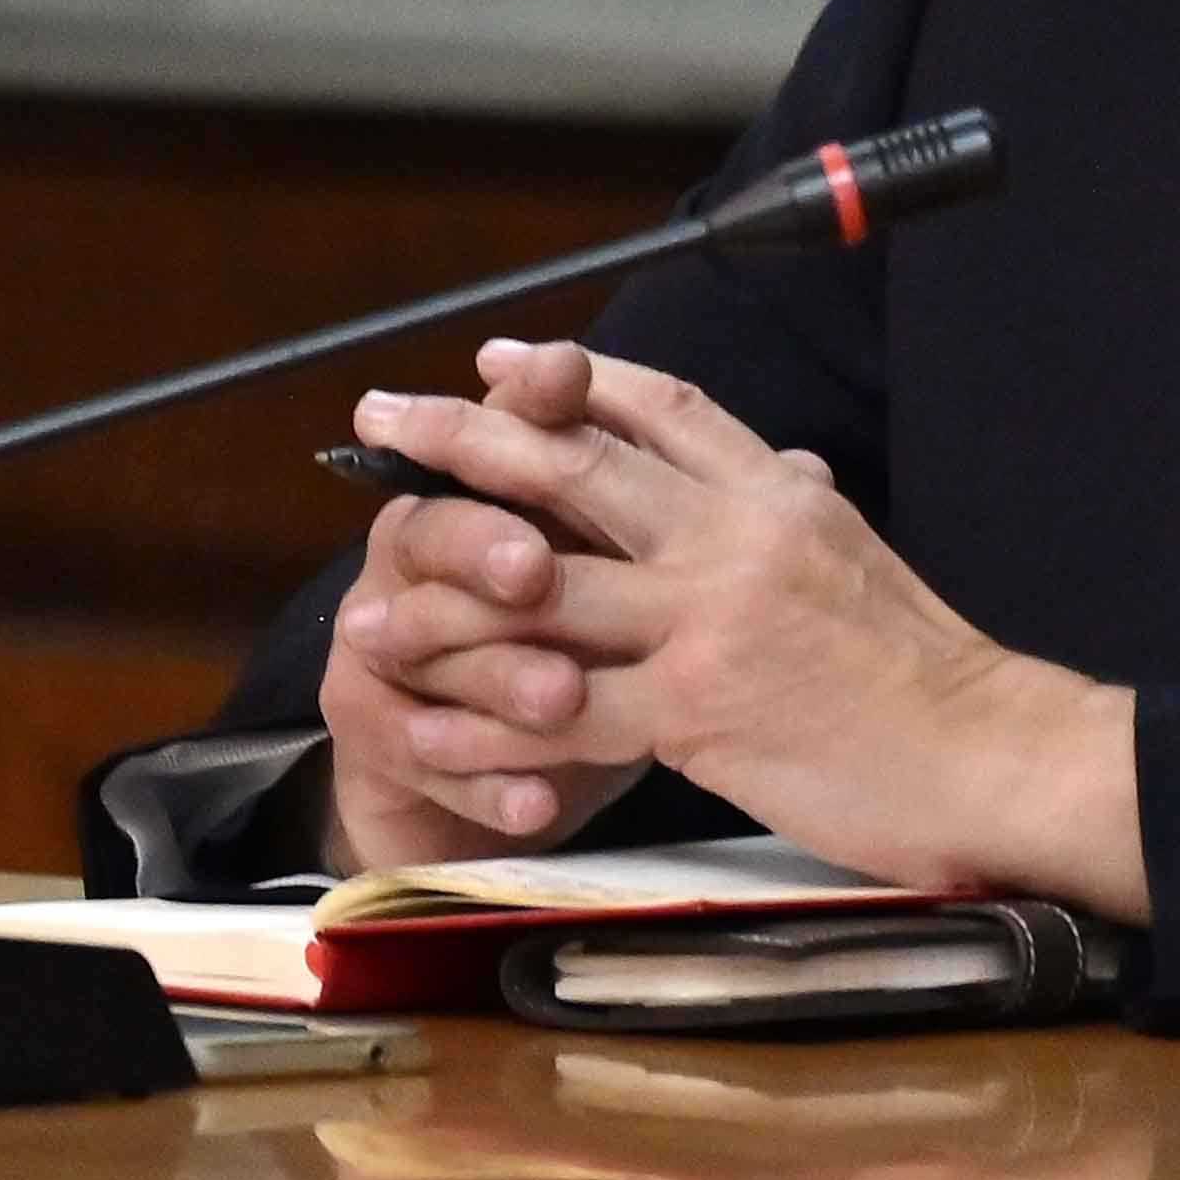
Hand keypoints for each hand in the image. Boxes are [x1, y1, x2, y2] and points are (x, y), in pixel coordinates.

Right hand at [319, 338, 654, 871]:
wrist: (493, 780)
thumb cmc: (590, 665)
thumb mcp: (646, 587)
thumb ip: (699, 519)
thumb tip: (804, 465)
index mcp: (501, 498)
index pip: (508, 431)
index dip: (531, 396)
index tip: (564, 370)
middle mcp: (432, 550)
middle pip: (440, 524)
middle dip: (488, 542)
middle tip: (535, 569)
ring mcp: (390, 639)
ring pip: (422, 639)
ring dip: (493, 672)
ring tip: (555, 699)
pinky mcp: (375, 732)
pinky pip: (414, 750)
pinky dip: (478, 777)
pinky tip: (534, 808)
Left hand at [361, 351, 1150, 917]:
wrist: (990, 752)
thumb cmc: (930, 673)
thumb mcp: (860, 557)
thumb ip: (799, 513)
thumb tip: (781, 470)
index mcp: (776, 493)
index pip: (659, 406)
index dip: (567, 377)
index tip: (497, 361)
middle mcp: (736, 535)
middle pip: (575, 466)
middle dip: (467, 440)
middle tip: (386, 422)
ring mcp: (712, 619)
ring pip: (545, 587)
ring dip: (442, 597)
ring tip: (366, 607)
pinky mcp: (698, 709)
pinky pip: (561, 709)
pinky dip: (486, 720)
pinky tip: (431, 724)